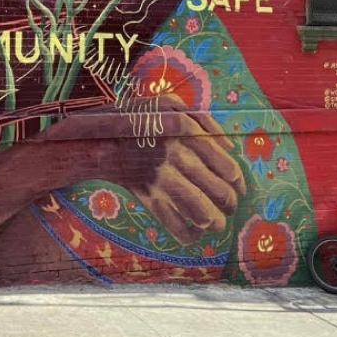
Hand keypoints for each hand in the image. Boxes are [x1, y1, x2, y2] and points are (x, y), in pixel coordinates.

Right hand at [57, 97, 246, 244]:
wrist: (97, 138)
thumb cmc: (138, 117)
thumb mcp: (170, 103)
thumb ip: (203, 119)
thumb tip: (229, 147)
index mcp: (185, 133)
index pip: (225, 166)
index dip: (237, 180)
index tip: (238, 185)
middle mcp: (175, 157)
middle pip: (218, 191)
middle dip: (230, 202)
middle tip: (231, 204)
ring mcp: (161, 180)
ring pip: (200, 212)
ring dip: (215, 221)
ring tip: (217, 222)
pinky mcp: (147, 197)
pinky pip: (174, 224)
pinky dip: (188, 234)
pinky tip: (193, 232)